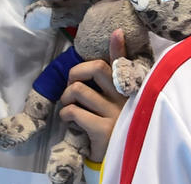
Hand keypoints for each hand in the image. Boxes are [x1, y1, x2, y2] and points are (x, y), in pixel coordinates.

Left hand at [59, 29, 128, 162]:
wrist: (116, 157)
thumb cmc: (110, 124)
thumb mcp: (112, 103)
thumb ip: (103, 85)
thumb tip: (90, 67)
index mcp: (125, 88)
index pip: (122, 62)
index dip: (118, 46)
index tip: (116, 32)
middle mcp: (124, 97)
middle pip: (96, 69)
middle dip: (75, 72)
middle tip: (72, 84)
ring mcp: (115, 113)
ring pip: (78, 90)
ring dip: (66, 98)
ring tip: (69, 106)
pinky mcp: (104, 129)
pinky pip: (74, 112)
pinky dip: (65, 114)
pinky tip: (70, 120)